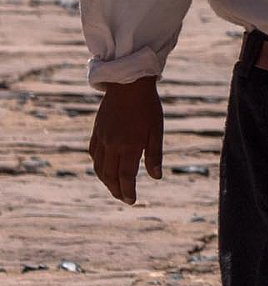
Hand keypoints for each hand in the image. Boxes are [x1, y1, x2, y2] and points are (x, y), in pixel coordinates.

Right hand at [90, 77, 162, 204]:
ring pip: (99, 167)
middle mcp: (111, 145)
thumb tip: (156, 177)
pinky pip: (93, 155)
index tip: (132, 201)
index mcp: (128, 145)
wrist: (128, 85)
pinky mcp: (96, 131)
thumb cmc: (148, 107)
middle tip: (125, 199)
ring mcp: (101, 138)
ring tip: (115, 188)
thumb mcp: (156, 131)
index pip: (125, 176)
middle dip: (116, 190)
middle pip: (109, 175)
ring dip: (106, 181)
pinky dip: (98, 166)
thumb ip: (154, 155)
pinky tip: (105, 170)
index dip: (127, 190)